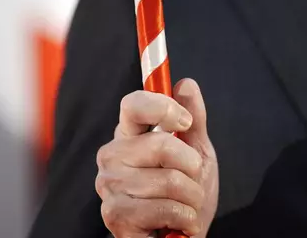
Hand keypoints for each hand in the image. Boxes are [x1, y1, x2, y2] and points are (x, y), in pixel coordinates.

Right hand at [96, 79, 218, 237]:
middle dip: (191, 167)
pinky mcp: (115, 214)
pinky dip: (184, 217)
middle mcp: (112, 156)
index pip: (133, 105)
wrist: (184, 235)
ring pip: (169, 180)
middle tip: (190, 181)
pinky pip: (165, 208)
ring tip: (185, 205)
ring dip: (191, 197)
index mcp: (129, 135)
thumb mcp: (197, 152)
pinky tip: (179, 222)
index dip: (162, 107)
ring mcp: (110, 185)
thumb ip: (193, 119)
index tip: (186, 123)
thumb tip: (186, 84)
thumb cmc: (185, 193)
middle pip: (161, 144)